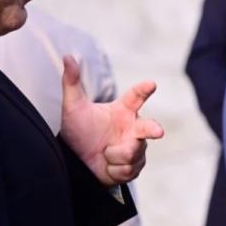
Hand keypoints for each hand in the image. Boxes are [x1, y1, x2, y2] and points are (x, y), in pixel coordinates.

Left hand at [60, 56, 163, 184]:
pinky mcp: (135, 166)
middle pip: (148, 128)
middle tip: (158, 131)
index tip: (151, 84)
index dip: (144, 90)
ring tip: (103, 153)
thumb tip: (67, 56)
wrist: (75, 160)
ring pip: (133, 152)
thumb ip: (72, 82)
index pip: (136, 97)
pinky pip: (128, 169)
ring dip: (114, 156)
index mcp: (123, 110)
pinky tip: (107, 165)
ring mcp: (136, 147)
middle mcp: (133, 128)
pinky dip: (114, 169)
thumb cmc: (78, 130)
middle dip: (153, 129)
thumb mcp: (73, 107)